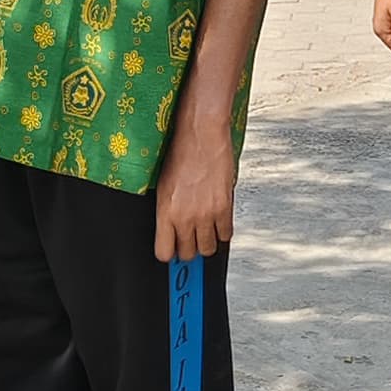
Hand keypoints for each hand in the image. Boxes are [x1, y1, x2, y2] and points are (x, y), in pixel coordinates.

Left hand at [152, 107, 236, 262]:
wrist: (201, 135)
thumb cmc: (181, 154)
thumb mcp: (163, 186)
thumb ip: (167, 211)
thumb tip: (172, 229)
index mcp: (165, 212)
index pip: (164, 252)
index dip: (169, 253)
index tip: (172, 250)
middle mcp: (185, 217)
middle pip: (188, 254)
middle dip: (188, 250)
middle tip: (189, 240)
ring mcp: (206, 214)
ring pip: (208, 249)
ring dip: (206, 243)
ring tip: (204, 232)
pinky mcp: (224, 208)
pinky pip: (226, 235)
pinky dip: (222, 232)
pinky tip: (218, 223)